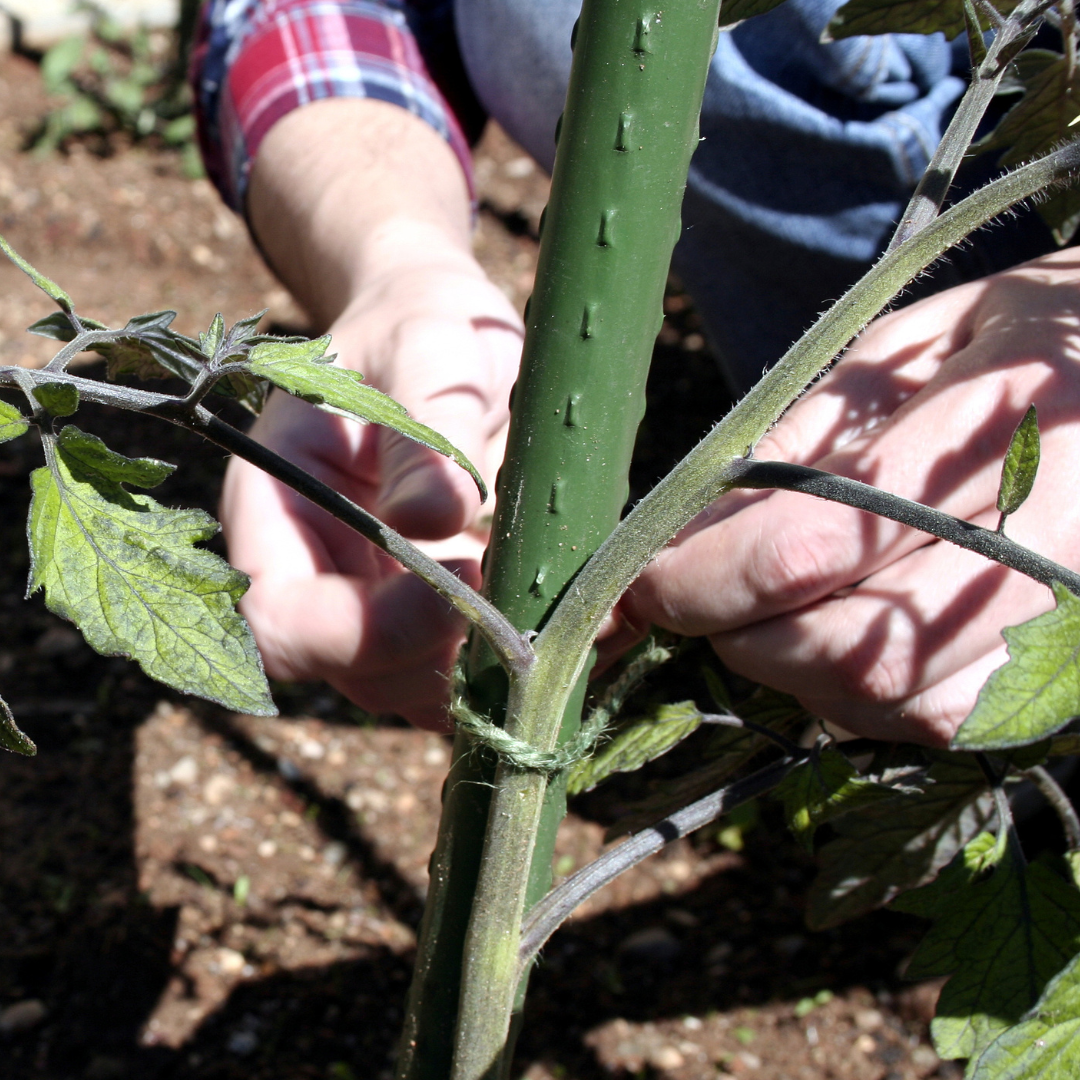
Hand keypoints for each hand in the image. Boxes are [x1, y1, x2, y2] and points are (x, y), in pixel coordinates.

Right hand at [221, 258, 521, 729]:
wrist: (444, 329)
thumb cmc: (422, 322)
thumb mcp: (425, 347)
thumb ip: (424, 428)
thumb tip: (430, 522)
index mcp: (277, 509)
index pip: (283, 620)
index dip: (364, 631)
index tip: (463, 581)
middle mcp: (316, 572)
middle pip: (355, 674)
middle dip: (442, 657)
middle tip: (527, 602)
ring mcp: (373, 599)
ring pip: (413, 688)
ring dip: (485, 673)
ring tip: (559, 611)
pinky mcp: (430, 610)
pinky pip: (460, 670)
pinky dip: (515, 663)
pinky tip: (570, 619)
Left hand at [623, 249, 1079, 745]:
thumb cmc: (1013, 342)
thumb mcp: (899, 347)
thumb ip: (799, 438)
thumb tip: (687, 537)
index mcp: (1004, 414)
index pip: (815, 539)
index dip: (704, 579)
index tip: (641, 583)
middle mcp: (1058, 529)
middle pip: (851, 651)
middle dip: (740, 637)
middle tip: (699, 597)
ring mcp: (1079, 611)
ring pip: (897, 705)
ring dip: (795, 674)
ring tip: (770, 612)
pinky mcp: (1075, 664)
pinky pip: (943, 721)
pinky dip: (861, 700)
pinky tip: (840, 639)